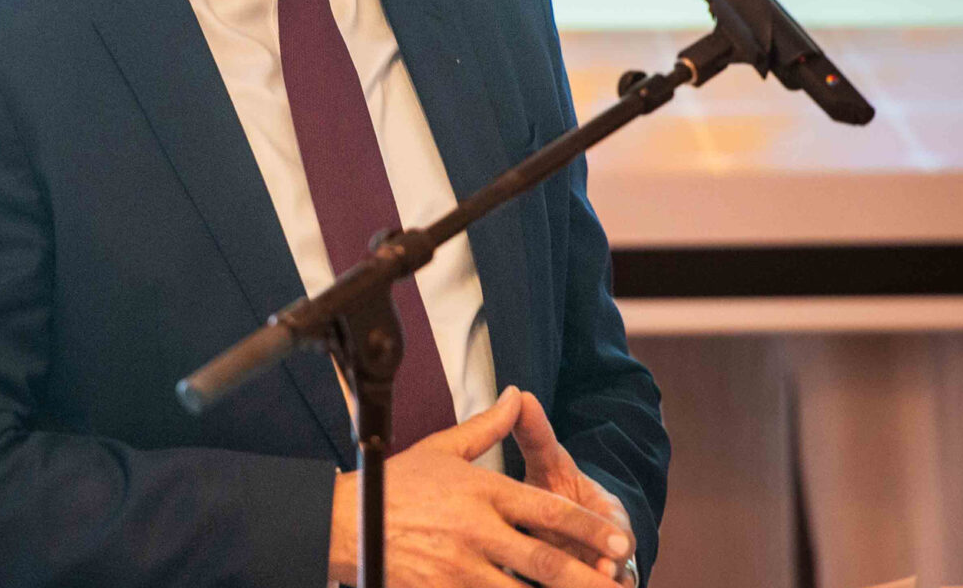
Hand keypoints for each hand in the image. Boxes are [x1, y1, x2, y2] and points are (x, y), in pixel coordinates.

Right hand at [327, 386, 630, 587]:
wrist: (341, 520)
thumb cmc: (397, 485)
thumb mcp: (444, 449)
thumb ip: (488, 426)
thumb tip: (518, 394)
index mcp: (483, 492)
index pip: (548, 509)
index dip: (589, 527)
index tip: (621, 541)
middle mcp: (475, 531)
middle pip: (544, 560)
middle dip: (586, 578)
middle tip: (618, 585)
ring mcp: (457, 568)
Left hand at [513, 392, 638, 587]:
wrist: (563, 522)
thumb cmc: (558, 490)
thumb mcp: (549, 463)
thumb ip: (536, 437)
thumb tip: (521, 395)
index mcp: (609, 520)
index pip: (623, 536)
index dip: (617, 546)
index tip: (610, 555)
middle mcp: (608, 553)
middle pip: (616, 573)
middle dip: (608, 578)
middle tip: (601, 578)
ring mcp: (595, 576)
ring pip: (597, 585)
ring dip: (589, 586)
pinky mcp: (577, 585)